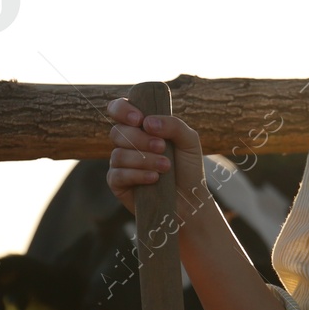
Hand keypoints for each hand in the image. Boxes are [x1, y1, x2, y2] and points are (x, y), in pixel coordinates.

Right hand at [103, 97, 208, 218]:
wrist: (190, 200)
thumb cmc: (188, 168)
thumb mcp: (189, 141)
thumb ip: (173, 125)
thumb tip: (147, 122)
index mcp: (140, 127)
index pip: (119, 109)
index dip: (123, 110)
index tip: (139, 119)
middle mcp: (127, 143)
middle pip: (117, 132)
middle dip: (140, 139)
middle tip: (162, 147)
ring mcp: (120, 164)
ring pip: (118, 154)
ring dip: (144, 159)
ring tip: (165, 166)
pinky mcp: (118, 184)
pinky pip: (118, 175)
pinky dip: (137, 175)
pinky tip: (154, 179)